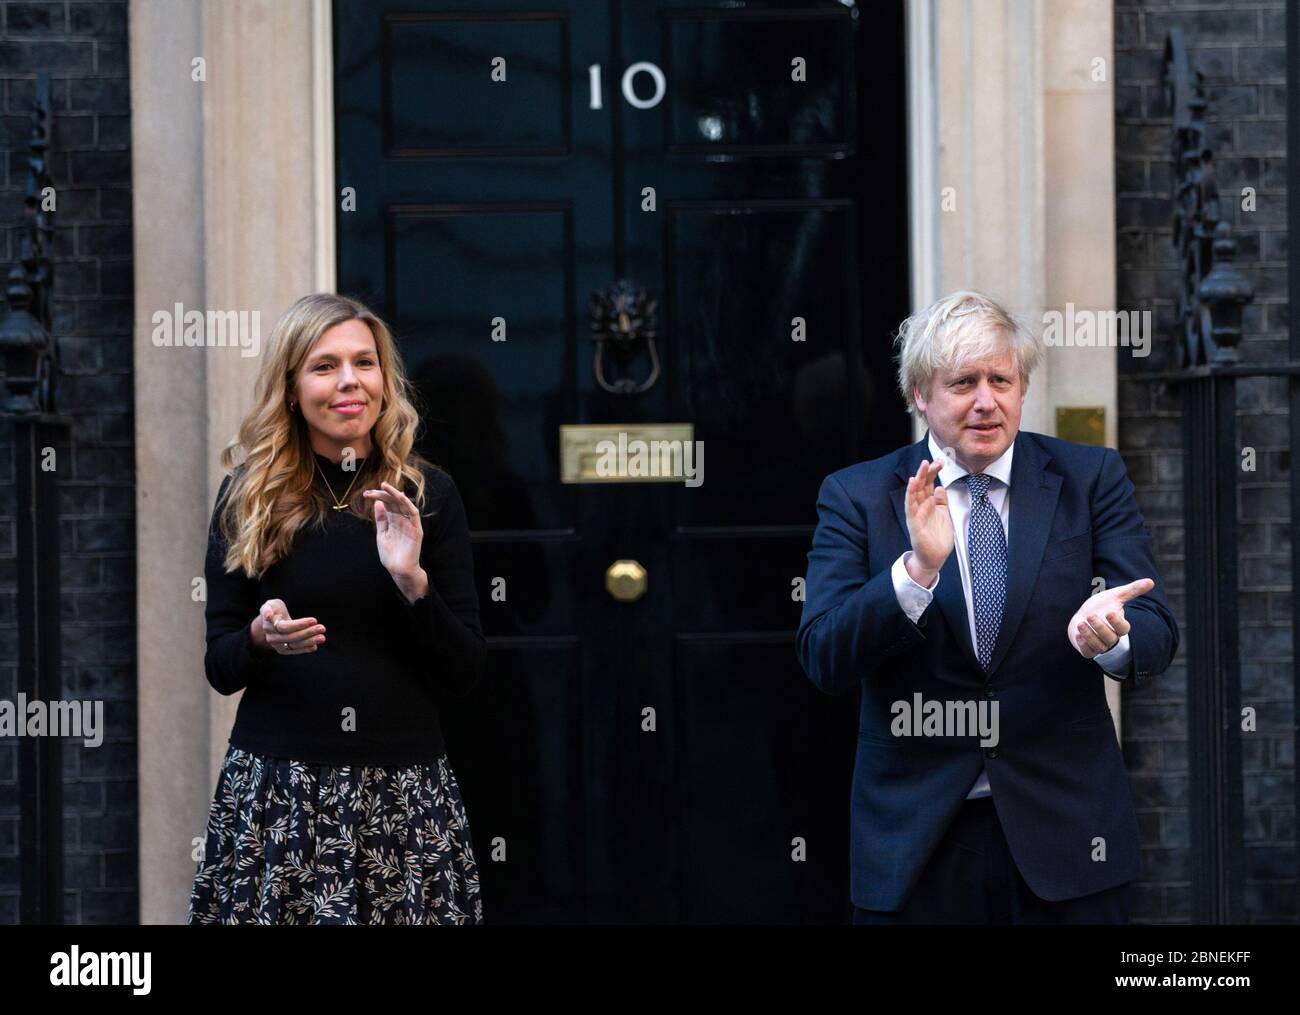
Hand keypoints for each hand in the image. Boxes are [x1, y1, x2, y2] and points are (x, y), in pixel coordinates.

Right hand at [250, 598, 324, 654]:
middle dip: (308, 632)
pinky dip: (304, 649)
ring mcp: (276, 645)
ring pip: (293, 645)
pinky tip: (314, 646)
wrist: (271, 622)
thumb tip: (268, 616)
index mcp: (269, 625)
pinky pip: (294, 651)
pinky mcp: (282, 650)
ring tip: (322, 638)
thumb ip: (267, 609)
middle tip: (322, 628)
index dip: (300, 624)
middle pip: (291, 636)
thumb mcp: (270, 605)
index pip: (285, 627)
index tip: (314, 620)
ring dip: (309, 642)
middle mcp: (271, 637)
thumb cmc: (274, 610)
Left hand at [364, 480, 422, 580]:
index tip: (366, 494)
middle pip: (393, 502)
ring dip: (394, 494)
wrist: (399, 570)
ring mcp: (409, 524)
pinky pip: (413, 513)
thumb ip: (381, 519)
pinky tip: (400, 496)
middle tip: (369, 492)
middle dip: (382, 494)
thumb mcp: (381, 535)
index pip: (386, 504)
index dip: (377, 497)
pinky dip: (407, 504)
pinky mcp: (416, 529)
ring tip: (384, 486)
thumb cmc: (391, 555)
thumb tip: (378, 503)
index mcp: (393, 521)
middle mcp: (402, 520)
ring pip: (403, 504)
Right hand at [904, 458, 953, 583]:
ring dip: (918, 478)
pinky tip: (913, 483)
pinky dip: (911, 494)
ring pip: (915, 492)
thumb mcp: (944, 515)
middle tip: (932, 459)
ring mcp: (916, 513)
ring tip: (922, 466)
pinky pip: (911, 506)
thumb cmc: (938, 537)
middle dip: (927, 472)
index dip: (934, 472)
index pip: (930, 484)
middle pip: (923, 485)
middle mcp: (921, 506)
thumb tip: (941, 487)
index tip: (941, 461)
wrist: (934, 557)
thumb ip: (942, 501)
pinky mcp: (914, 523)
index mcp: (929, 504)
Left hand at [1067, 578, 1153, 658]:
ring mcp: (1100, 645)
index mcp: (1120, 626)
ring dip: (1089, 635)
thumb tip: (1151, 581)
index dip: (1117, 622)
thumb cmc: (1100, 606)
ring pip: (1099, 646)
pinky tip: (1078, 634)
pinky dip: (1083, 644)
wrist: (1082, 616)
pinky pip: (1087, 652)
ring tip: (1081, 624)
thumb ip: (1132, 590)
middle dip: (1100, 627)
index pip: (1123, 628)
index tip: (1109, 612)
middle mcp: (1111, 638)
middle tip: (1091, 616)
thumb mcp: (1115, 596)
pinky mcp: (1087, 650)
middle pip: (1110, 638)